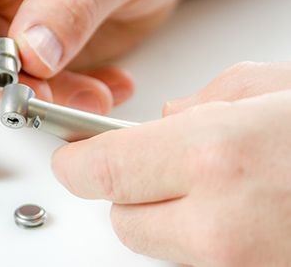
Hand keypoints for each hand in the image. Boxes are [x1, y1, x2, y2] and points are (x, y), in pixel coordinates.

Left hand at [52, 62, 290, 265]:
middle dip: (124, 189)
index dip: (75, 163)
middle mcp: (218, 222)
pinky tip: (231, 208)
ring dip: (161, 215)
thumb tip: (169, 118)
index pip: (102, 168)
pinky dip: (196, 234)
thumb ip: (207, 99)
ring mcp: (233, 263)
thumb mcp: (277, 90)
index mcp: (214, 155)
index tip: (68, 158)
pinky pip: (193, 258)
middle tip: (149, 165)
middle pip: (121, 217)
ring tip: (206, 185)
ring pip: (154, 243)